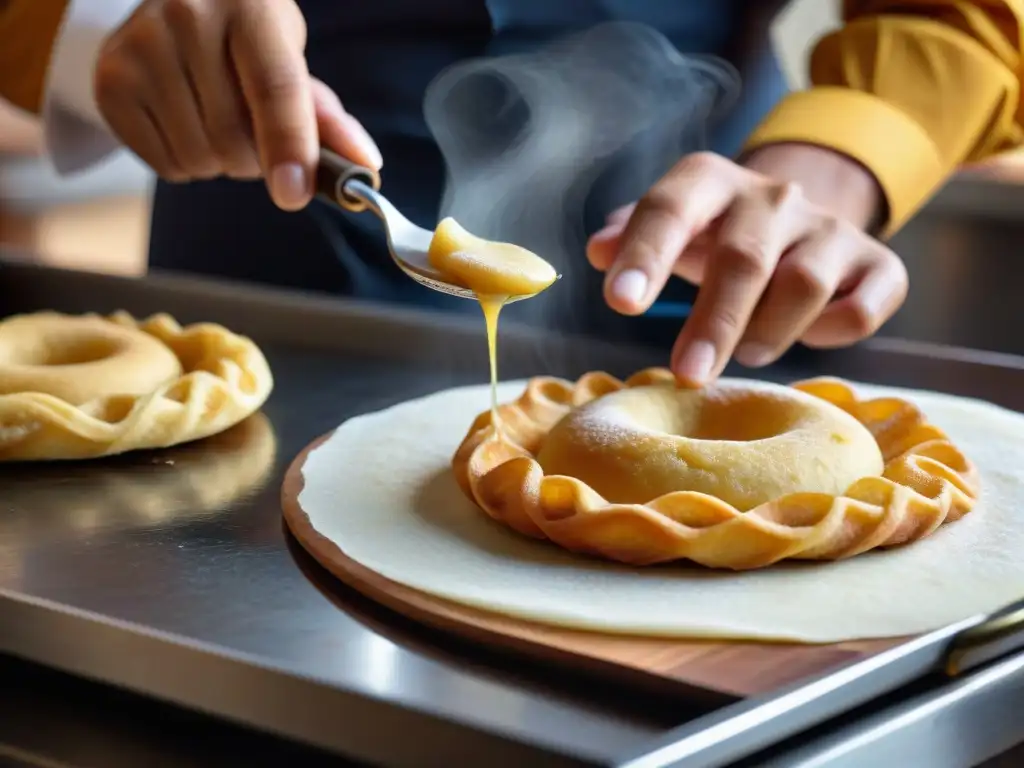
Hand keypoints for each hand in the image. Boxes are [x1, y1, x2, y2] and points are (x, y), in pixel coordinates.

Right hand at [94, 0, 381, 210]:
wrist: (172, 3)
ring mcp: (140, 49)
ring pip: (199, 159)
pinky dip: (186, 164)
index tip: (295, 194)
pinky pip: (166, 166)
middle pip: (235, 138)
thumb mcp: (288, 58)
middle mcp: (187, 17)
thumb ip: (324, 116)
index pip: (274, 88)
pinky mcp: (110, 84)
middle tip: (252, 130)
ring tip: (215, 120)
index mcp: (250, 8)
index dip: (289, 146)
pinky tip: (185, 123)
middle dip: (255, 159)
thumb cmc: (245, 38)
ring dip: (220, 163)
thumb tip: (365, 166)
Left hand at [586, 150, 907, 385]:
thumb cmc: (712, 236)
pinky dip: (836, 330)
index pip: (671, 209)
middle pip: (745, 258)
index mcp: (710, 182)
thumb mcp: (670, 228)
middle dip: (712, 322)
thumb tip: (597, 250)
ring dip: (770, 330)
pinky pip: (865, 304)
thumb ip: (631, 236)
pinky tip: (808, 337)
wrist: (797, 220)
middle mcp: (774, 197)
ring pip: (806, 283)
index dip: (646, 255)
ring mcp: (830, 228)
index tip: (621, 304)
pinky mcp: (877, 264)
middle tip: (686, 374)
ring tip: (744, 354)